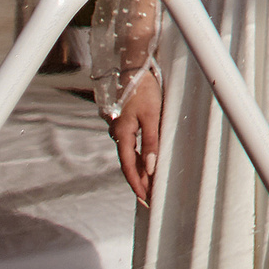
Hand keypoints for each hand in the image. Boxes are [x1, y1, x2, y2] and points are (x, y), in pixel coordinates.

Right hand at [111, 71, 161, 204]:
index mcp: (122, 135)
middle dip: (139, 181)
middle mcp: (117, 134)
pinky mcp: (124, 123)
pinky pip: (131, 146)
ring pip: (130, 155)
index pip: (129, 167)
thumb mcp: (152, 116)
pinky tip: (147, 163)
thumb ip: (151, 141)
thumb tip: (151, 167)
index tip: (145, 200)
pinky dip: (139, 157)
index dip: (137, 184)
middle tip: (149, 198)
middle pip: (128, 164)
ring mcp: (119, 129)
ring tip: (150, 184)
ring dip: (139, 170)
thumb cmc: (144, 91)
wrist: (133, 69)